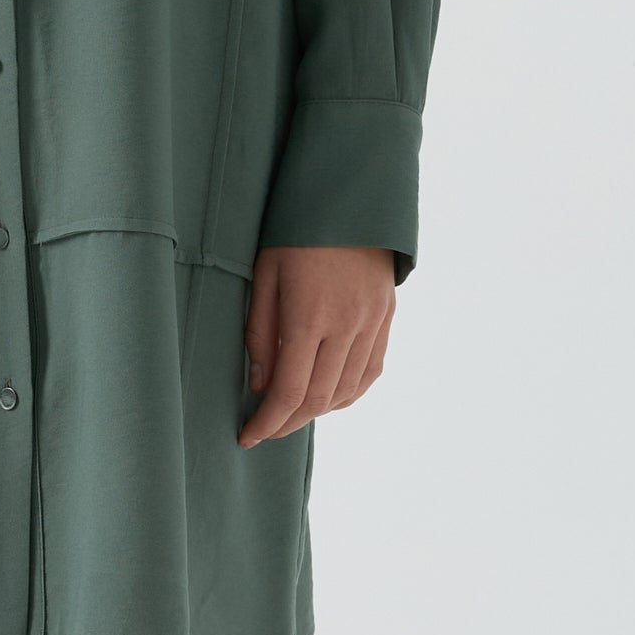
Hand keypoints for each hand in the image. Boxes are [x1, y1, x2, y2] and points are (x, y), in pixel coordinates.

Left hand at [238, 245, 396, 448]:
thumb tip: (259, 385)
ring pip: (347, 391)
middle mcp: (346, 327)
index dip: (267, 423)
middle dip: (287, 423)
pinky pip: (370, 372)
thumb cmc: (296, 232)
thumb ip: (260, 333)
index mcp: (309, 317)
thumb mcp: (264, 275)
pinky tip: (329, 397)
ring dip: (317, 412)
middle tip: (265, 429)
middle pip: (318, 400)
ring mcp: (372, 324)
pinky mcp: (387, 318)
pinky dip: (348, 394)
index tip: (247, 437)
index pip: (289, 392)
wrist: (351, 198)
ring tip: (291, 413)